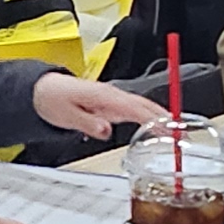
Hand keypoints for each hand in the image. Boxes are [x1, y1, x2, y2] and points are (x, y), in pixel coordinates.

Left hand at [34, 72, 164, 139]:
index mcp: (103, 95)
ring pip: (142, 106)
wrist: (41, 91)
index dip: (154, 118)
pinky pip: (135, 109)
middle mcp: (111, 95)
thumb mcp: (66, 115)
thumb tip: (106, 130)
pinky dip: (149, 117)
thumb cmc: (52, 99)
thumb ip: (87, 123)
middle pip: (144, 105)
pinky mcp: (110, 103)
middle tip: (182, 132)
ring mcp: (112, 98)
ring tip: (176, 132)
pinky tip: (157, 127)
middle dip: (165, 117)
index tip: (169, 127)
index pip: (135, 107)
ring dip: (160, 117)